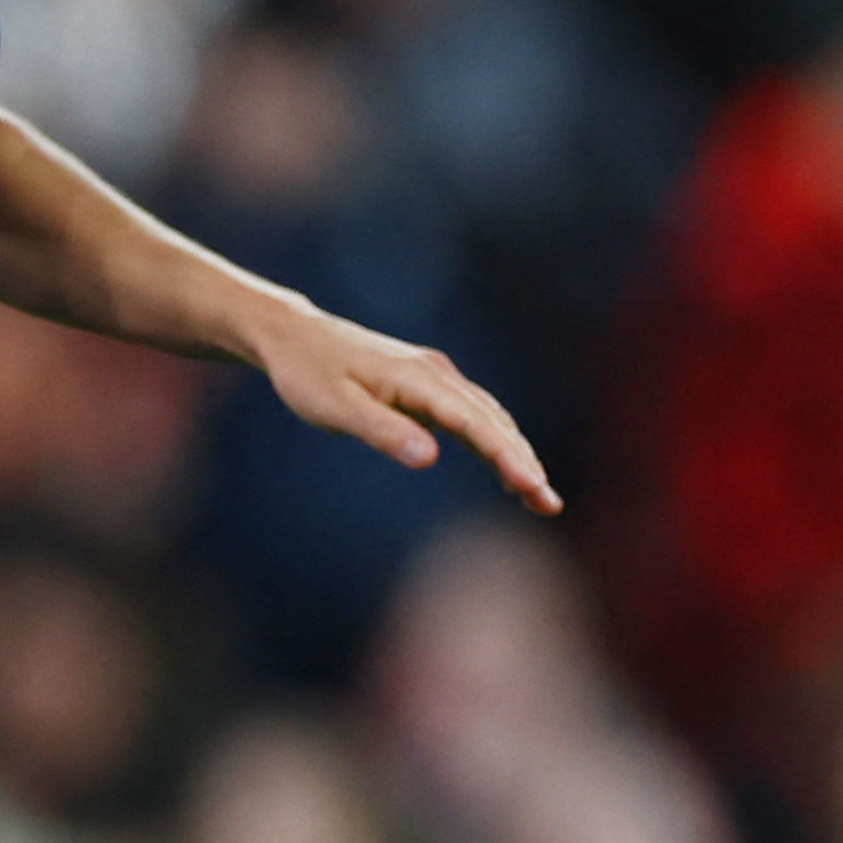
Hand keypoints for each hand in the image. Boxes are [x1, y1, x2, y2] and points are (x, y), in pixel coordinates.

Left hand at [243, 292, 561, 515]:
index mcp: (419, 379)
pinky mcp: (428, 387)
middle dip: (524, 462)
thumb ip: (382, 431)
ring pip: (489, 418)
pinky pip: (473, 416)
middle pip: (494, 422)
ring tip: (539, 497)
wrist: (294, 336)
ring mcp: (435, 378)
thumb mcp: (335, 407)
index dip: (507, 456)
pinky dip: (495, 442)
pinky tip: (505, 469)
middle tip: (549, 505)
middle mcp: (437, 374)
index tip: (533, 486)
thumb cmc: (307, 374)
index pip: (475, 423)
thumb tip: (429, 458)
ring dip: (516, 454)